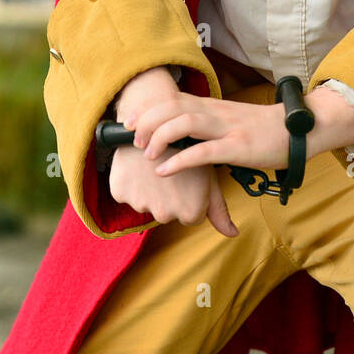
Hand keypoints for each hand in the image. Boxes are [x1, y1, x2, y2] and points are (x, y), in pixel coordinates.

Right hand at [108, 109, 238, 236]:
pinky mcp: (120, 192)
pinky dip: (130, 183)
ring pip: (145, 203)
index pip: (188, 217)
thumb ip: (219, 210)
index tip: (188, 179)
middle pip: (166, 212)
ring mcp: (141, 204)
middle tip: (171, 171)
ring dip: (149, 189)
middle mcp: (165, 213)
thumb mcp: (208, 176)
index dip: (189, 196)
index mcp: (190, 211)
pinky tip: (139, 167)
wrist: (157, 118)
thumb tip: (233, 234)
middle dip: (169, 195)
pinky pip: (125, 194)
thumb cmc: (189, 149)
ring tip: (155, 166)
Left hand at [124, 93, 290, 178]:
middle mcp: (216, 112)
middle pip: (172, 107)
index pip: (173, 99)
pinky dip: (180, 160)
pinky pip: (203, 152)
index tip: (129, 123)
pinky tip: (165, 170)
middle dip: (147, 121)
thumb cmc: (264, 128)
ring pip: (184, 123)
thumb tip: (182, 129)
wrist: (300, 128)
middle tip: (134, 140)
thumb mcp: (231, 119)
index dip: (147, 109)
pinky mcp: (239, 148)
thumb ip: (208, 122)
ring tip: (147, 154)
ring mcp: (227, 129)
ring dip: (159, 137)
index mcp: (213, 106)